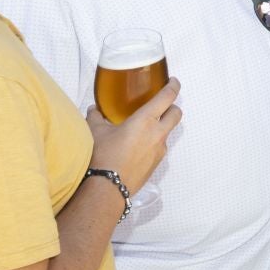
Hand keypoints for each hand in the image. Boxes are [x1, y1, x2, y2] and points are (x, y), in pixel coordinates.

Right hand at [87, 78, 180, 193]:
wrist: (106, 188)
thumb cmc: (102, 155)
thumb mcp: (95, 131)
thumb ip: (96, 117)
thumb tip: (94, 109)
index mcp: (146, 119)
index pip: (167, 97)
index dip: (173, 86)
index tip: (173, 81)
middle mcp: (158, 133)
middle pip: (176, 114)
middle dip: (172, 106)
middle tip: (162, 104)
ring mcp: (159, 150)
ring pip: (169, 132)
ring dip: (163, 126)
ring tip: (146, 128)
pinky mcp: (156, 164)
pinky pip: (160, 147)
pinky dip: (155, 142)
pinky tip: (139, 146)